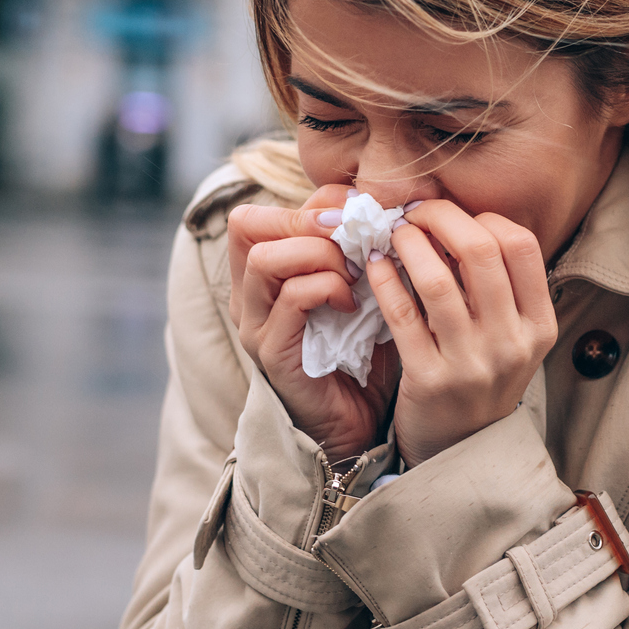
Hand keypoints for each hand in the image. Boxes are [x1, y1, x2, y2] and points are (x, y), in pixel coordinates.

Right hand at [227, 186, 398, 458]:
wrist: (358, 426)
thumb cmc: (361, 354)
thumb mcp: (359, 291)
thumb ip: (357, 251)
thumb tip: (381, 205)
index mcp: (261, 277)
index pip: (260, 213)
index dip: (310, 202)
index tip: (358, 213)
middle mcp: (247, 297)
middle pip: (246, 224)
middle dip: (306, 218)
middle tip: (352, 235)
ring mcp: (254, 325)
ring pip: (265, 258)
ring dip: (319, 254)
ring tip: (353, 272)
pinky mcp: (273, 352)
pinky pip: (292, 298)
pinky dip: (328, 288)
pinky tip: (354, 304)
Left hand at [366, 200, 557, 467]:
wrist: (460, 453)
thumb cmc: (481, 380)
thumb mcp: (512, 338)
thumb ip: (500, 287)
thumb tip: (460, 218)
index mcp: (539, 326)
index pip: (521, 244)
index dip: (483, 217)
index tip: (453, 216)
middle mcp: (512, 343)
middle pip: (480, 251)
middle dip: (441, 218)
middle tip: (415, 211)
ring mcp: (472, 364)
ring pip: (438, 280)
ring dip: (409, 243)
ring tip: (393, 233)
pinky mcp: (429, 380)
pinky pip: (402, 315)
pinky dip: (385, 280)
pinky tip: (375, 264)